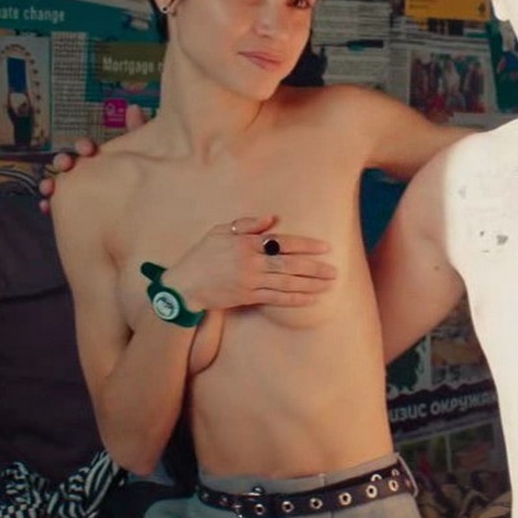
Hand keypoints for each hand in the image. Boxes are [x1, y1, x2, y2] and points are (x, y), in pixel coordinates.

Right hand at [38, 105, 146, 212]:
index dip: (84, 146)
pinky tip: (46, 206)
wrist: (145, 215)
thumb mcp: (141, 155)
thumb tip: (133, 107)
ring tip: (49, 187)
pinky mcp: (75, 212)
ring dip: (50, 183)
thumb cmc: (142, 177)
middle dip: (63, 161)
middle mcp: (87, 173)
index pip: (87, 149)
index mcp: (100, 159)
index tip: (88, 148)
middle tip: (65, 164)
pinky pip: (58, 209)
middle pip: (69, 164)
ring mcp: (79, 192)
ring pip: (60, 185)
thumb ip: (137, 132)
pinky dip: (48, 205)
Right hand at [161, 216, 335, 311]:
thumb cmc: (202, 255)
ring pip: (286, 283)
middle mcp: (250, 262)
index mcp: (246, 243)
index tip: (325, 247)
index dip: (306, 245)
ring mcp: (250, 281)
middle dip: (314, 268)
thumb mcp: (220, 231)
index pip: (282, 242)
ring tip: (328, 285)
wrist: (184, 285)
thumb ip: (247, 224)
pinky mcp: (247, 297)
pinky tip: (309, 299)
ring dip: (310, 284)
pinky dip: (294, 299)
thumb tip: (272, 218)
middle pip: (289, 265)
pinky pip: (276, 298)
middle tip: (334, 270)